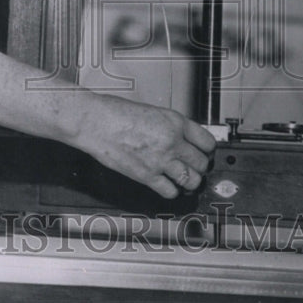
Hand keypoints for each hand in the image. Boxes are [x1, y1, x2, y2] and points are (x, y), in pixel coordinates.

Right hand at [77, 94, 215, 199]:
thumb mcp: (152, 111)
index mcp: (175, 122)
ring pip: (192, 180)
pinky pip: (171, 191)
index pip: (207, 141)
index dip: (207, 149)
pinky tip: (167, 185)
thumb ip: (169, 126)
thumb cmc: (115, 112)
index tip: (205, 152)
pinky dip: (172, 191)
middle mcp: (172, 141)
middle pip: (202, 163)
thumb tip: (180, 137)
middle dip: (200, 166)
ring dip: (190, 181)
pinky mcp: (147, 176)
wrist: (95, 121)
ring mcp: (160, 160)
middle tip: (194, 166)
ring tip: (184, 179)